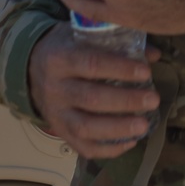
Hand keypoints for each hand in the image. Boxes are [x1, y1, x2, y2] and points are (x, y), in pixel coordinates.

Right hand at [26, 21, 160, 158]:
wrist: (31, 68)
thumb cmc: (66, 48)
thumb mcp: (84, 36)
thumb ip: (118, 42)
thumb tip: (154, 54)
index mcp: (60, 58)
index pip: (91, 64)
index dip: (120, 69)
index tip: (146, 72)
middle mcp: (54, 88)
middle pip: (91, 98)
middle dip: (125, 101)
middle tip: (153, 100)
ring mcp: (55, 114)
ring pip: (85, 127)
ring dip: (118, 129)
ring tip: (144, 126)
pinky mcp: (60, 133)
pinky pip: (83, 148)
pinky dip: (108, 149)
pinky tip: (130, 142)